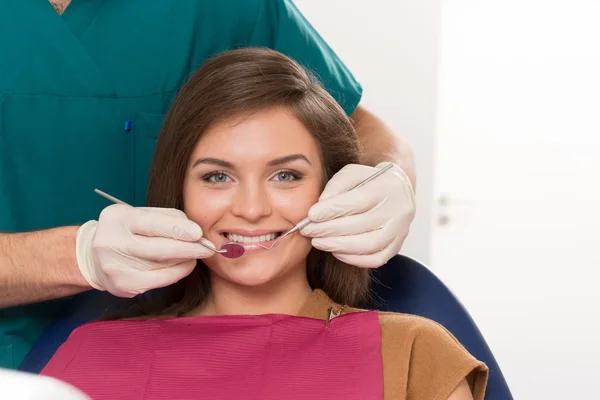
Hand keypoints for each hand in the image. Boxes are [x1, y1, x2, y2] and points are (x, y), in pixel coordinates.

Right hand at [75, 204, 214, 296]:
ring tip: (199, 254)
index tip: (198, 233)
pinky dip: (177, 273)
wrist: (93, 256)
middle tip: (208, 248)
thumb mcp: (139, 215)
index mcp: (118, 218)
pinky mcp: (123, 286)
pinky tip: (186, 265)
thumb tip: (195, 231)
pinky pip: (159, 281)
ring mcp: (115, 267)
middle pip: (158, 248)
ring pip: (161, 265)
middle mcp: (112, 242)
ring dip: (185, 260)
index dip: (177, 229)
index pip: (151, 223)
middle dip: (188, 248)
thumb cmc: (126, 231)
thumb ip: (166, 218)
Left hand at [300, 162, 414, 267]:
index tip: (310, 216)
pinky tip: (336, 251)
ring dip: (339, 246)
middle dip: (329, 230)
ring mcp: (400, 230)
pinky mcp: (397, 246)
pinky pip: (376, 259)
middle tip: (308, 231)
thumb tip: (319, 208)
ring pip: (369, 245)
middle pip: (362, 224)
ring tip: (318, 242)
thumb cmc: (368, 181)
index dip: (332, 210)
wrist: (396, 191)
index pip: (358, 201)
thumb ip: (335, 188)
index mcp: (386, 186)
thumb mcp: (351, 174)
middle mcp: (398, 209)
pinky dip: (353, 258)